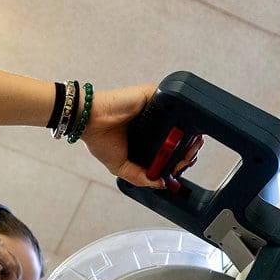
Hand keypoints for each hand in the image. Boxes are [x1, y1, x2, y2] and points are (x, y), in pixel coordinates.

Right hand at [81, 85, 199, 188]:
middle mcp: (152, 124)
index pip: (169, 151)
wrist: (88, 120)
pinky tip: (183, 127)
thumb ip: (140, 177)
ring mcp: (154, 109)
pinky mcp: (153, 95)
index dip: (178, 159)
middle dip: (188, 148)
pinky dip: (180, 112)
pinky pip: (172, 100)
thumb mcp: (120, 167)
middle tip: (190, 157)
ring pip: (179, 119)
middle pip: (178, 135)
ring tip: (190, 146)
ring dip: (188, 133)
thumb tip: (160, 184)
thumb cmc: (100, 140)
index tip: (183, 166)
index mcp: (146, 140)